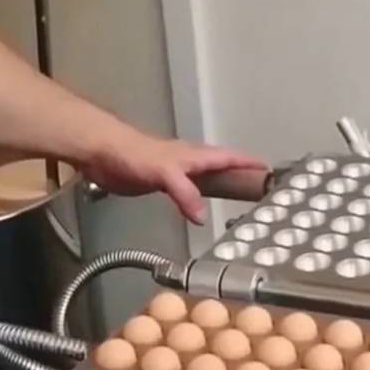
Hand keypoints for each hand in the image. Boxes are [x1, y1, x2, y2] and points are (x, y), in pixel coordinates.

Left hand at [82, 129, 266, 222]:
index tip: (268, 170)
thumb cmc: (133, 154)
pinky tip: (195, 207)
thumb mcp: (165, 174)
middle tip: (256, 187)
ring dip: (218, 185)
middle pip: (221, 166)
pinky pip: (185, 190)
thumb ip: (186, 194)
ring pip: (204, 177)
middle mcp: (189, 161)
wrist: (102, 151)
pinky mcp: (159, 181)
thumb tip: (203, 217)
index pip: (230, 157)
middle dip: (239, 173)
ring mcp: (175, 171)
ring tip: (234, 199)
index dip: (249, 163)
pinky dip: (195, 198)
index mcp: (195, 156)